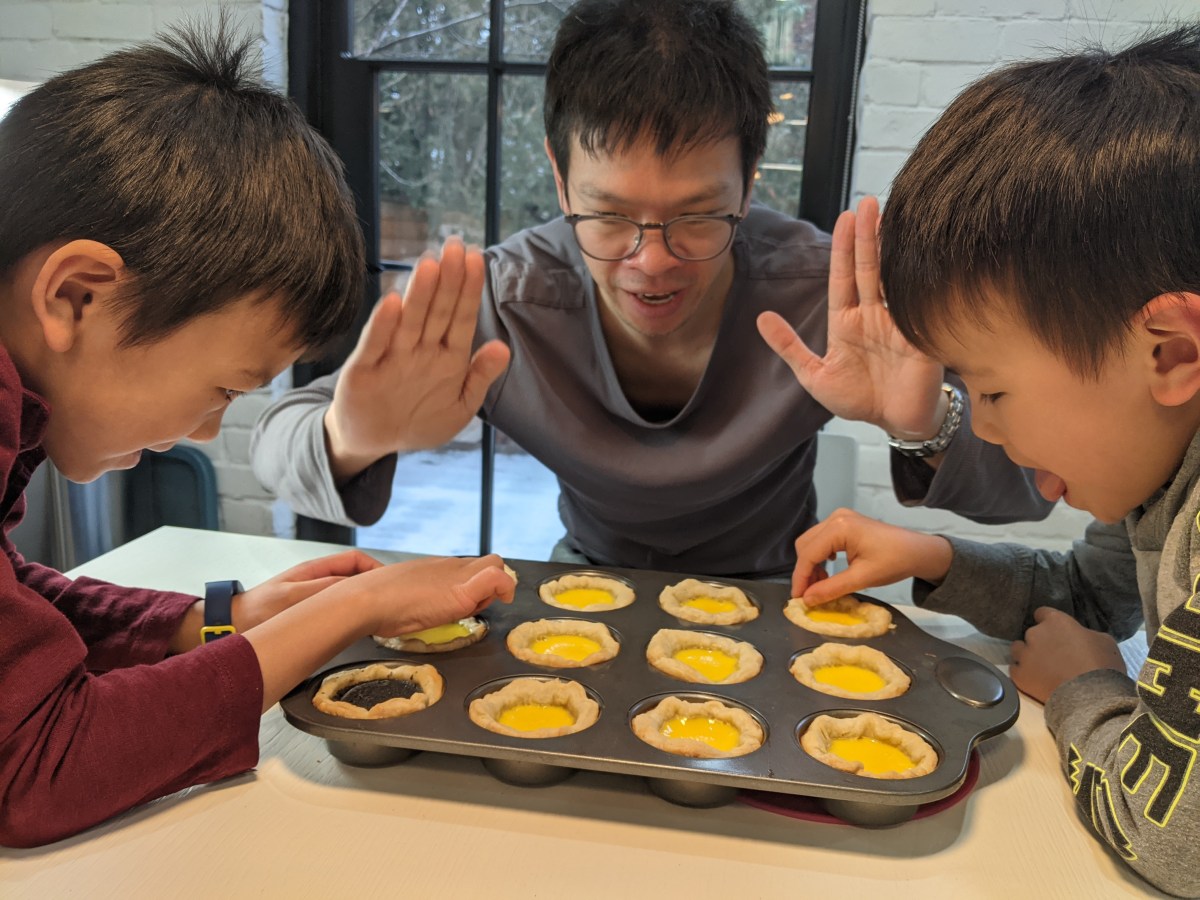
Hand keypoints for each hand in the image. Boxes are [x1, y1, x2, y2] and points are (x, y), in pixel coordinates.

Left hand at [233, 549, 383, 630]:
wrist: (234, 625)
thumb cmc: (260, 610)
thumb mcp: (294, 598)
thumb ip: (324, 590)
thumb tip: (356, 587)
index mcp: (317, 570)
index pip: (356, 561)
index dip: (375, 569)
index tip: (389, 585)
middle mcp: (319, 580)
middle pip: (356, 577)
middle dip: (373, 586)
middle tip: (389, 603)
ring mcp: (316, 596)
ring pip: (348, 594)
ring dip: (363, 602)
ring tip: (377, 616)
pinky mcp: (311, 612)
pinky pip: (339, 609)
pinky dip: (351, 615)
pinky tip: (357, 628)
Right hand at [324, 237, 510, 482]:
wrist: (374, 441)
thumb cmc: (420, 419)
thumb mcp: (459, 406)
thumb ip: (480, 378)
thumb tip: (504, 348)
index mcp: (447, 356)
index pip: (461, 318)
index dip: (469, 290)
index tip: (477, 259)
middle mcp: (420, 349)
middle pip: (437, 311)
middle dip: (448, 280)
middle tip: (456, 246)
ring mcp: (392, 356)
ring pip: (410, 321)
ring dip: (419, 294)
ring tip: (430, 264)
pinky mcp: (364, 369)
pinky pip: (375, 344)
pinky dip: (383, 325)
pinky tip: (392, 302)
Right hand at [330, 553, 515, 636]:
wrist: (366, 601)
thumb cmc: (374, 604)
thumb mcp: (397, 595)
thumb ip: (411, 594)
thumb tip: (411, 603)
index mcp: (432, 568)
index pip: (466, 568)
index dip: (473, 585)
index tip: (468, 603)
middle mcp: (447, 566)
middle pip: (485, 563)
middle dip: (489, 584)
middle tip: (477, 605)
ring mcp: (456, 575)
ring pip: (495, 564)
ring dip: (495, 586)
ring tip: (480, 606)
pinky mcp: (463, 589)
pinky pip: (497, 576)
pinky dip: (505, 586)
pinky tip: (503, 599)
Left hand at [756, 196, 944, 436]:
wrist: (895, 422)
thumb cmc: (859, 399)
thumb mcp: (814, 375)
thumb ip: (789, 347)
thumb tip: (761, 319)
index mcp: (848, 320)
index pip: (844, 276)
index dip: (844, 248)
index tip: (846, 217)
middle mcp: (874, 314)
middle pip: (869, 268)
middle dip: (867, 236)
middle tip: (868, 203)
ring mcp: (899, 321)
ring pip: (893, 278)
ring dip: (891, 249)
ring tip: (889, 217)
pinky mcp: (920, 335)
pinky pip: (917, 304)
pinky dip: (916, 281)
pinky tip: (916, 254)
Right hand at [791, 508, 952, 602]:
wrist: (917, 550)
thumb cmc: (894, 562)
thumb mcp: (861, 579)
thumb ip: (830, 589)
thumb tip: (806, 600)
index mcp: (839, 528)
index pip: (808, 554)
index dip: (801, 578)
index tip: (798, 599)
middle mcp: (835, 518)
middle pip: (805, 545)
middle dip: (805, 571)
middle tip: (811, 594)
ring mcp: (839, 518)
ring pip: (811, 542)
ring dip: (812, 564)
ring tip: (821, 585)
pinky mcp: (843, 522)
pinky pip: (821, 539)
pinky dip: (820, 556)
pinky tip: (829, 569)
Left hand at [1010, 607, 1126, 702]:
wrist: (1091, 697)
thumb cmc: (1102, 666)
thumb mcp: (1104, 642)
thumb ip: (1085, 634)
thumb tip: (1080, 638)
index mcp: (1056, 621)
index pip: (1043, 613)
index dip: (1048, 622)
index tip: (1055, 632)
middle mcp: (1035, 634)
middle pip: (1032, 634)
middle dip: (1041, 642)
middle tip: (1055, 656)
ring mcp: (1024, 654)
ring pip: (1018, 649)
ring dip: (1027, 655)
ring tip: (1041, 668)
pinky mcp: (1018, 674)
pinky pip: (1016, 669)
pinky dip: (1024, 674)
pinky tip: (1036, 680)